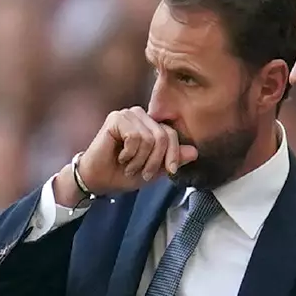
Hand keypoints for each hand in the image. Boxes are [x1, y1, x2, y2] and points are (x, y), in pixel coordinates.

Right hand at [78, 107, 198, 195]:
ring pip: (150, 138)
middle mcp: (140, 116)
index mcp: (151, 125)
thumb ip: (173, 159)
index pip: (172, 134)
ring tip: (129, 165)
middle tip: (143, 172)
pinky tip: (120, 156)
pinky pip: (136, 137)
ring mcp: (128, 115)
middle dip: (155, 160)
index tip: (170, 171)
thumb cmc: (123, 173)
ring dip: (140, 159)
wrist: (99, 180)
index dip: (174, 154)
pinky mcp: (116, 118)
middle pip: (164, 136)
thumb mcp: (155, 169)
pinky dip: (130, 153)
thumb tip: (195, 152)